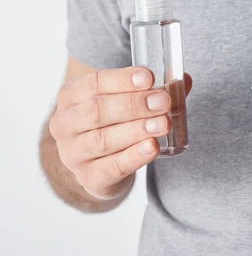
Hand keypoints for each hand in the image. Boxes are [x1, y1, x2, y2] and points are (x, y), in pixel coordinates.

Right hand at [49, 67, 191, 199]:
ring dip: (136, 130)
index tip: (150, 77)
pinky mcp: (89, 178)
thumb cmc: (115, 124)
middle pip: (97, 111)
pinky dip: (133, 157)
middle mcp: (65, 124)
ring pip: (103, 140)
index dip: (122, 79)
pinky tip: (152, 148)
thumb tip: (183, 80)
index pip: (94, 83)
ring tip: (163, 124)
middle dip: (133, 105)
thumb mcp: (127, 102)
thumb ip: (154, 91)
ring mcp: (73, 154)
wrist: (102, 165)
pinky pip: (111, 167)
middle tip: (163, 102)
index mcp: (71, 96)